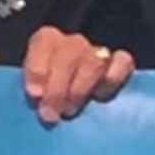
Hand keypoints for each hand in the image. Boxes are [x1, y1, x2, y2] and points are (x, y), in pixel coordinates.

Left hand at [18, 27, 134, 124]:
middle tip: (50, 115)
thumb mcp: (32, 88)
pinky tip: (99, 96)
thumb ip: (31, 88)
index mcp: (47, 39)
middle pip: (69, 55)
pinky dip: (113, 78)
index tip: (34, 95)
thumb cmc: (45, 92)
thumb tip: (35, 97)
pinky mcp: (121, 63)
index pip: (43, 43)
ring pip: (94, 61)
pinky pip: (123, 62)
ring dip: (80, 89)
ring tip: (69, 111)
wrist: (67, 94)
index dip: (37, 69)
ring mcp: (99, 51)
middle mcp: (73, 42)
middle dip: (57, 88)